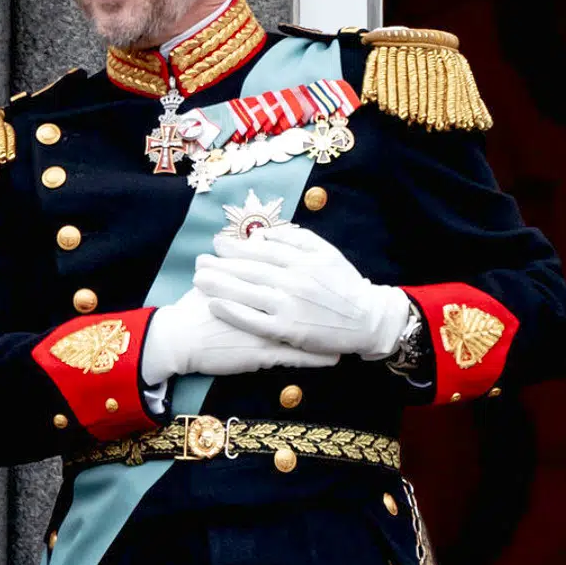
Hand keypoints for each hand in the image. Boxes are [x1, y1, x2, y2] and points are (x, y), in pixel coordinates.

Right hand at [141, 286, 339, 385]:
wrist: (179, 340)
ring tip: (350, 334)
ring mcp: (266, 330)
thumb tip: (243, 251)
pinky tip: (333, 359)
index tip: (332, 279)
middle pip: (304, 302)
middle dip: (328, 303)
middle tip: (348, 303)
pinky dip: (315, 358)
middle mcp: (266, 305)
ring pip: (306, 331)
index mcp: (255, 286)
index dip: (312, 279)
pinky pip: (296, 358)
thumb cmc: (192, 311)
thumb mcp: (214, 282)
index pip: (290, 278)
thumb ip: (233, 268)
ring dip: (329, 333)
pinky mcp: (262, 354)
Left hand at [192, 226, 408, 359]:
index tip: (217, 244)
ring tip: (198, 278)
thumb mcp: (327, 253)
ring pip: (247, 291)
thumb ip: (297, 239)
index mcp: (303, 260)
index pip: (262, 250)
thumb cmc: (345, 285)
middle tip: (199, 259)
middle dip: (221, 263)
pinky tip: (214, 304)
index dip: (237, 247)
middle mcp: (294, 280)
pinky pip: (253, 319)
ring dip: (219, 284)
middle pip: (249, 269)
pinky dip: (232, 311)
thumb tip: (266, 235)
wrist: (367, 320)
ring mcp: (290, 305)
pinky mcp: (287, 329)